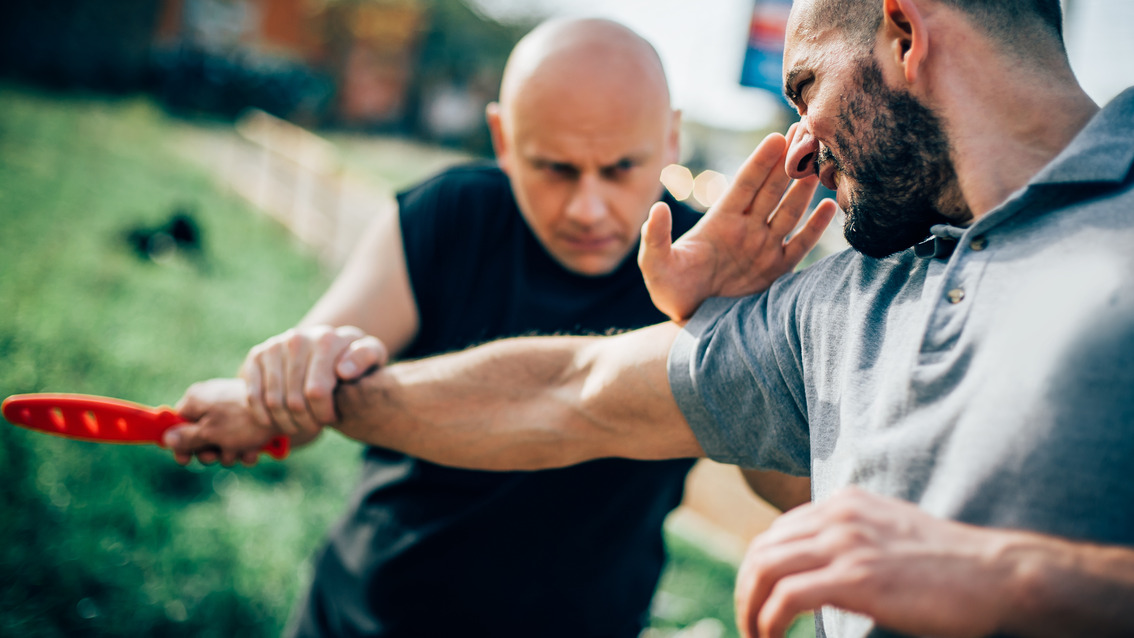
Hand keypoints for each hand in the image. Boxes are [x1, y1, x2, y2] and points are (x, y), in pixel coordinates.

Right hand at [164, 377, 289, 466]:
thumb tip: (167, 439)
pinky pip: (239, 437)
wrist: (286, 411)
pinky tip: (255, 450)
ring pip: (221, 440)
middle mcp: (212, 401)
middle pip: (200, 435)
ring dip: (231, 453)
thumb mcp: (210, 433)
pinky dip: (246, 447)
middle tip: (220, 456)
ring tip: (242, 452)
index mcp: (196, 399)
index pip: (177, 423)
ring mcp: (231, 409)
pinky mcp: (249, 417)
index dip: (180, 444)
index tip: (185, 461)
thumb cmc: (243, 421)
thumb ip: (187, 438)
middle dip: (211, 452)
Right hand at [240, 325, 388, 436]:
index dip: (323, 414)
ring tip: (298, 426)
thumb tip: (343, 371)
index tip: (331, 419)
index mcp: (327, 339)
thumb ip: (366, 358)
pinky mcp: (257, 355)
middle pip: (294, 400)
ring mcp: (275, 346)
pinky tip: (275, 422)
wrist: (328, 346)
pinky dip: (262, 415)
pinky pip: (253, 395)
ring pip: (273, 400)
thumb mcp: (372, 356)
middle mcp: (298, 338)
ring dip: (285, 422)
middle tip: (313, 428)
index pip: (317, 392)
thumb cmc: (354, 359)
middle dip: (305, 422)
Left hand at [639, 125, 837, 322]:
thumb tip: (657, 208)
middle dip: (789, 161)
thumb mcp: (655, 264)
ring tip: (822, 162)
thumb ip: (656, 237)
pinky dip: (815, 227)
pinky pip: (800, 245)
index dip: (761, 161)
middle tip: (808, 132)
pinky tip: (830, 207)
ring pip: (789, 210)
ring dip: (804, 187)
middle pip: (772, 188)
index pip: (745, 183)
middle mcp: (746, 227)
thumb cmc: (669, 290)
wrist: (691, 323)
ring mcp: (763, 246)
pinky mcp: (776, 270)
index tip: (776, 137)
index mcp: (720, 220)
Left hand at [735, 487, 1013, 637]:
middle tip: (749, 623)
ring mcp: (846, 544)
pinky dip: (769, 619)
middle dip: (746, 590)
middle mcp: (839, 516)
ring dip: (750, 608)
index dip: (759, 570)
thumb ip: (855, 539)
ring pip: (765, 569)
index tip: (759, 600)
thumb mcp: (891, 535)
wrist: (999, 575)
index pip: (778, 532)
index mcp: (845, 504)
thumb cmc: (951, 566)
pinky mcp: (856, 578)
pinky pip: (787, 597)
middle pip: (763, 549)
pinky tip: (772, 637)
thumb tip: (824, 566)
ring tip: (755, 634)